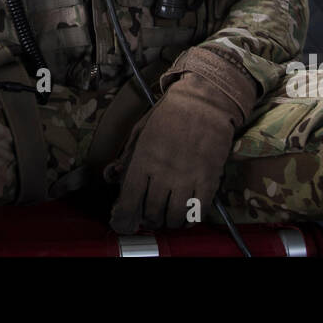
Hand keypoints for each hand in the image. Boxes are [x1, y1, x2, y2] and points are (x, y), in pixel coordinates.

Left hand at [105, 47, 256, 231]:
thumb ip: (127, 156)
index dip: (124, 217)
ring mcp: (187, 178)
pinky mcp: (208, 180)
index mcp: (143, 159)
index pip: (129, 199)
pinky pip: (198, 211)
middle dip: (149, 219)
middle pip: (152, 211)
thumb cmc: (170, 114)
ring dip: (169, 222)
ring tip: (168, 217)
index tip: (124, 222)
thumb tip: (113, 176)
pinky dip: (190, 219)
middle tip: (150, 216)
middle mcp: (164, 172)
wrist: (204, 101)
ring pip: (174, 216)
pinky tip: (186, 216)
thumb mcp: (140, 131)